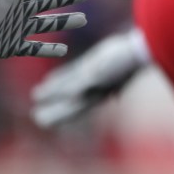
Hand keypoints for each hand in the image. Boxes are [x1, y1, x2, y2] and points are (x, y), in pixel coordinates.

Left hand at [31, 29, 146, 127]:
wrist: (136, 51)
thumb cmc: (119, 67)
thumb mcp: (99, 76)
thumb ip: (83, 84)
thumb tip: (69, 93)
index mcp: (94, 97)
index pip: (71, 111)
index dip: (56, 116)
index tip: (41, 122)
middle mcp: (92, 91)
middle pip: (68, 103)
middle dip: (53, 109)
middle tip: (36, 116)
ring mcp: (91, 77)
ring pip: (67, 86)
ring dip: (52, 92)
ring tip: (36, 95)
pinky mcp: (91, 64)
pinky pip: (72, 72)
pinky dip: (60, 77)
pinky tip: (48, 79)